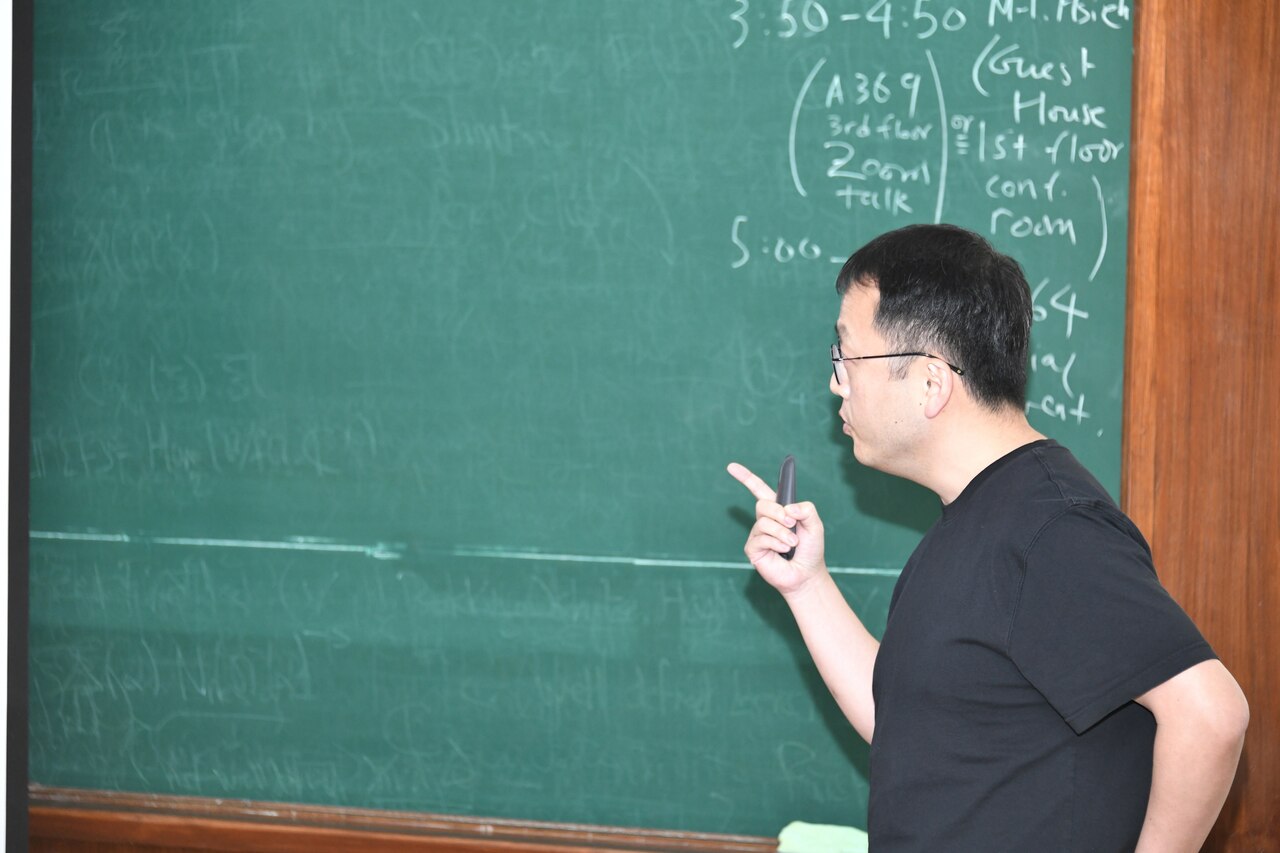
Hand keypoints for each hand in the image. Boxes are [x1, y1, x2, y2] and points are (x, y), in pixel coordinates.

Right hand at [726, 462, 827, 597]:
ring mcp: (758, 535)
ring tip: (792, 543)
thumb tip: (789, 508)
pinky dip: (776, 543)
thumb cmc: (810, 550)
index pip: (759, 490)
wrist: (807, 574)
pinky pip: (761, 538)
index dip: (745, 477)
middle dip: (779, 513)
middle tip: (792, 524)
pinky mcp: (753, 549)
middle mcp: (765, 521)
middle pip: (762, 505)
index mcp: (778, 511)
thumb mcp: (815, 525)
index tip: (731, 466)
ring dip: (782, 533)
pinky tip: (784, 551)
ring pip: (764, 523)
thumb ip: (807, 510)